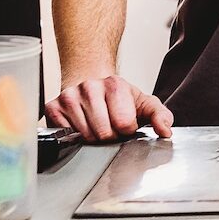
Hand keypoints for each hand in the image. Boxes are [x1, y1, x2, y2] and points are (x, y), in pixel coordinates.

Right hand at [45, 76, 172, 140]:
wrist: (89, 82)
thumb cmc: (117, 97)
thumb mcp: (143, 103)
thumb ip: (160, 115)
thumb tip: (166, 131)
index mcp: (115, 84)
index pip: (124, 125)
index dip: (127, 130)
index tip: (124, 123)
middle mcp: (89, 87)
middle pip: (104, 133)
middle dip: (110, 136)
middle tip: (110, 125)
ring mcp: (69, 96)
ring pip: (85, 136)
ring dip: (93, 137)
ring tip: (96, 124)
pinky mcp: (53, 107)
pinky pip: (66, 135)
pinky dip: (75, 136)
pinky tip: (81, 124)